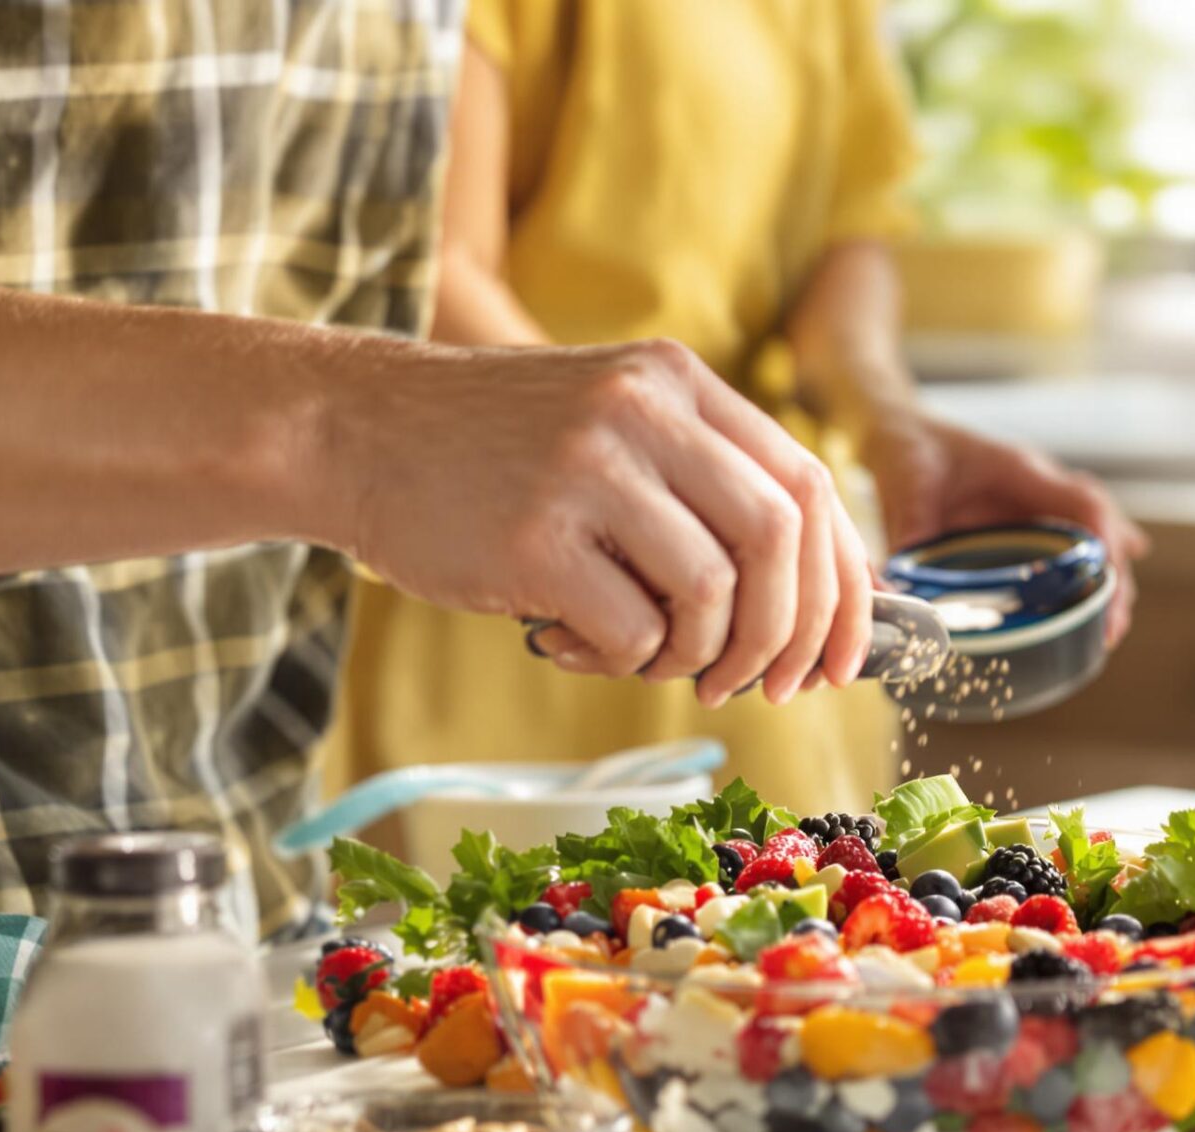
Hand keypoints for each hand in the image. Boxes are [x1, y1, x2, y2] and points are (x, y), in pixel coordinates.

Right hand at [323, 338, 872, 704]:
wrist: (351, 430)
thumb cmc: (498, 455)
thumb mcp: (616, 427)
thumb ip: (705, 487)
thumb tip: (808, 606)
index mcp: (680, 382)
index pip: (809, 487)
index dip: (843, 585)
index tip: (842, 658)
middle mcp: (644, 409)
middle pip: (779, 538)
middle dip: (789, 634)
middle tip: (762, 685)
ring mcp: (588, 469)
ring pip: (715, 591)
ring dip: (705, 655)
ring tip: (658, 660)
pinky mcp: (534, 536)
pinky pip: (633, 631)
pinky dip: (627, 661)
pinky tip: (579, 645)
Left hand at [862, 412, 1148, 644]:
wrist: (903, 431)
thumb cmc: (909, 450)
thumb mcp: (906, 485)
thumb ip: (909, 528)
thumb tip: (896, 586)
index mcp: (1021, 471)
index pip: (1084, 504)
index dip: (1106, 542)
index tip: (1107, 586)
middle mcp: (1041, 486)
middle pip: (1100, 528)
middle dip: (1112, 578)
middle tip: (1110, 630)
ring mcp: (1039, 502)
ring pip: (1094, 537)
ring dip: (1106, 580)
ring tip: (1108, 629)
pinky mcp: (1028, 519)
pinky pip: (1074, 543)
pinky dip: (1093, 571)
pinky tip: (1107, 602)